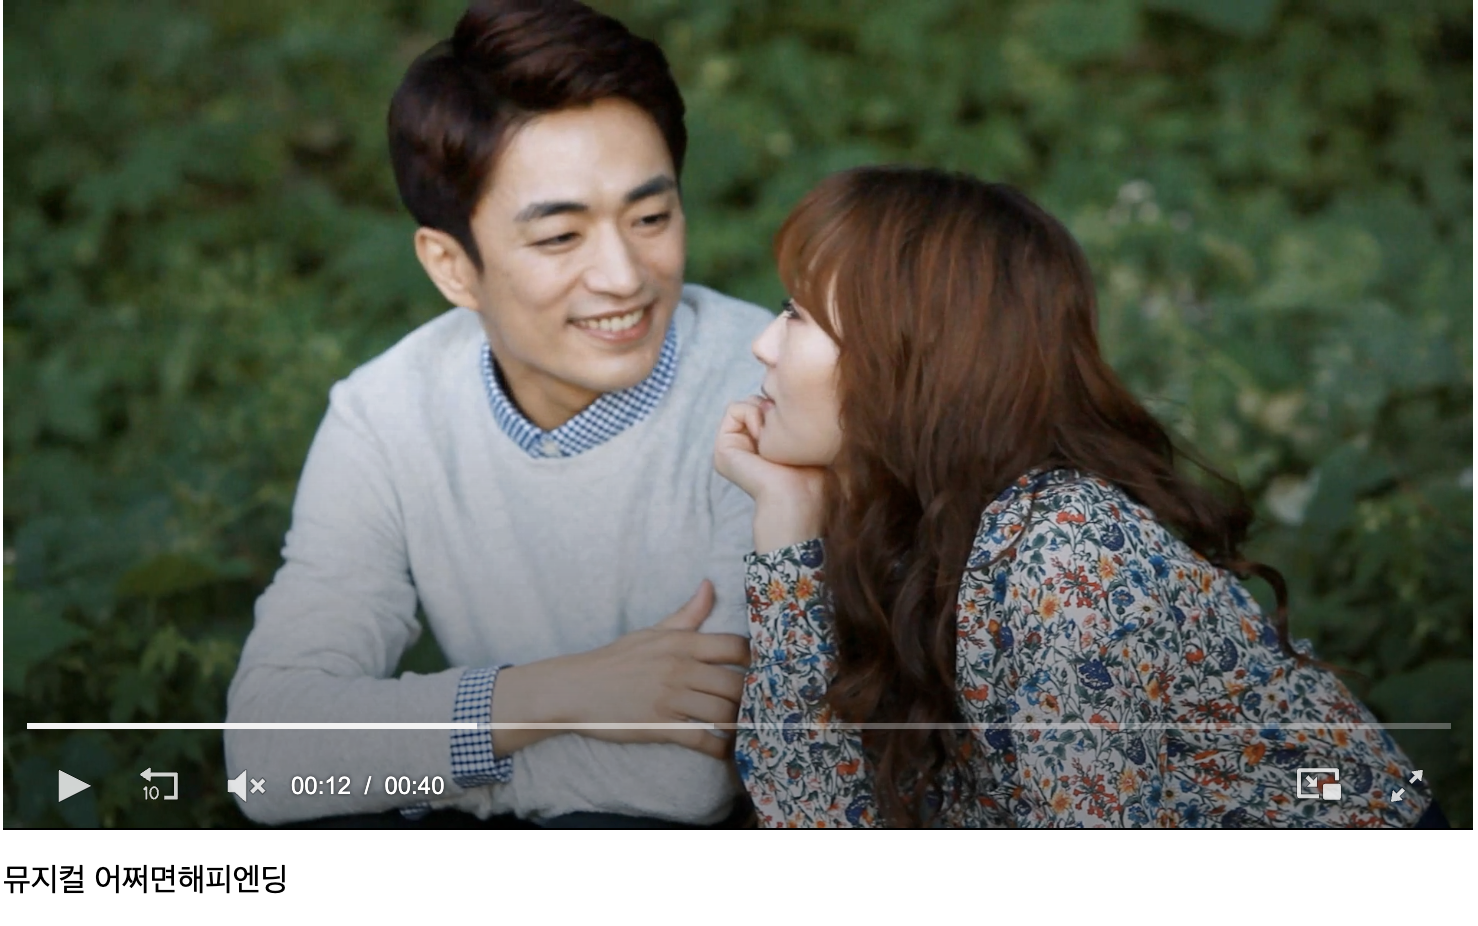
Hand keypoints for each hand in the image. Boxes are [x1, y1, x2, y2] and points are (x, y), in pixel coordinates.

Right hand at [491, 580, 750, 759]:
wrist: (576, 688)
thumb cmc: (616, 660)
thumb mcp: (652, 631)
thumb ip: (688, 613)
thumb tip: (710, 584)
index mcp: (682, 643)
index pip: (735, 647)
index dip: (755, 660)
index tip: (761, 670)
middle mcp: (680, 669)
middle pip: (736, 683)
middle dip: (752, 697)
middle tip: (760, 705)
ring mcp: (670, 699)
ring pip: (723, 713)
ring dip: (739, 723)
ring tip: (747, 728)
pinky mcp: (660, 726)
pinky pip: (702, 740)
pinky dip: (720, 749)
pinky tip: (726, 752)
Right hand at [713, 398, 825, 552]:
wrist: (800, 496)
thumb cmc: (813, 471)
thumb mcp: (806, 435)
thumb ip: (792, 413)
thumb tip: (780, 390)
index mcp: (761, 446)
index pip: (770, 405)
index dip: (785, 407)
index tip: (797, 428)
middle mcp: (745, 446)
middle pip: (757, 401)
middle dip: (774, 409)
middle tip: (785, 435)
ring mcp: (731, 448)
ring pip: (747, 403)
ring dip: (765, 414)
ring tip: (774, 439)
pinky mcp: (722, 448)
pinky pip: (735, 408)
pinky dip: (753, 416)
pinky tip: (763, 438)